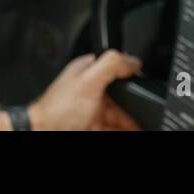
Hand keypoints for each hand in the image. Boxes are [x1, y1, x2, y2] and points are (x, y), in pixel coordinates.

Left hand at [26, 50, 143, 130]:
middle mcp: (90, 91)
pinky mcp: (91, 128)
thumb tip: (135, 60)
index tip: (149, 90)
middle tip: (151, 116)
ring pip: (120, 118)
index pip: (117, 70)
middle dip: (137, 107)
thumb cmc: (57, 110)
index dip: (134, 79)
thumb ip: (111, 65)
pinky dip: (125, 129)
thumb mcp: (88, 81)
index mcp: (88, 72)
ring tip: (147, 125)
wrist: (42, 133)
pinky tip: (133, 129)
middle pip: (123, 98)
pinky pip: (114, 129)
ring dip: (133, 123)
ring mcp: (91, 112)